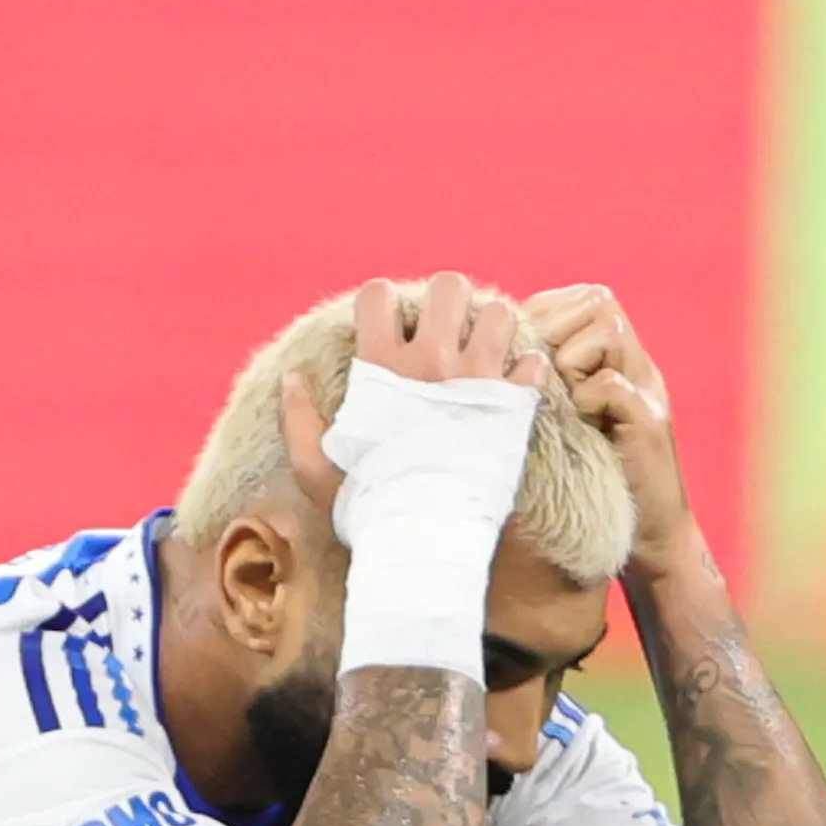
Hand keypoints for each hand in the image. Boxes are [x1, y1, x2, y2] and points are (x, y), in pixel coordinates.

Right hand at [282, 275, 549, 512]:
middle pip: (449, 287)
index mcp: (380, 367)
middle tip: (448, 330)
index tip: (390, 327)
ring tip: (487, 351)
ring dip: (494, 329)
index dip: (383, 303)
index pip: (378, 294)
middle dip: (449, 301)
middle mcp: (431, 361)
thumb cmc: (366, 505)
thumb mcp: (314, 468)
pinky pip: (533, 364)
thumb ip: (299, 420)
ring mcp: (476, 380)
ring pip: (499, 314)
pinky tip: (517, 386)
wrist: (425, 538)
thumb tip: (292, 379)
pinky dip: (529, 372)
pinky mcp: (512, 407)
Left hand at [522, 283, 689, 563]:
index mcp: (619, 355)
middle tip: (545, 378)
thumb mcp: (565, 415)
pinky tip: (583, 424)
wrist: (646, 533)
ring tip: (566, 399)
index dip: (546, 314)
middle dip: (559, 332)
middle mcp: (639, 364)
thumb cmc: (591, 477)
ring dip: (573, 360)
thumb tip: (488, 341)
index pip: (581, 298)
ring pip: (608, 330)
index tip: (525, 355)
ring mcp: (650, 390)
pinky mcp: (651, 423)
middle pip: (598, 302)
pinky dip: (590, 399)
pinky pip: (612, 385)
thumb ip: (545, 376)